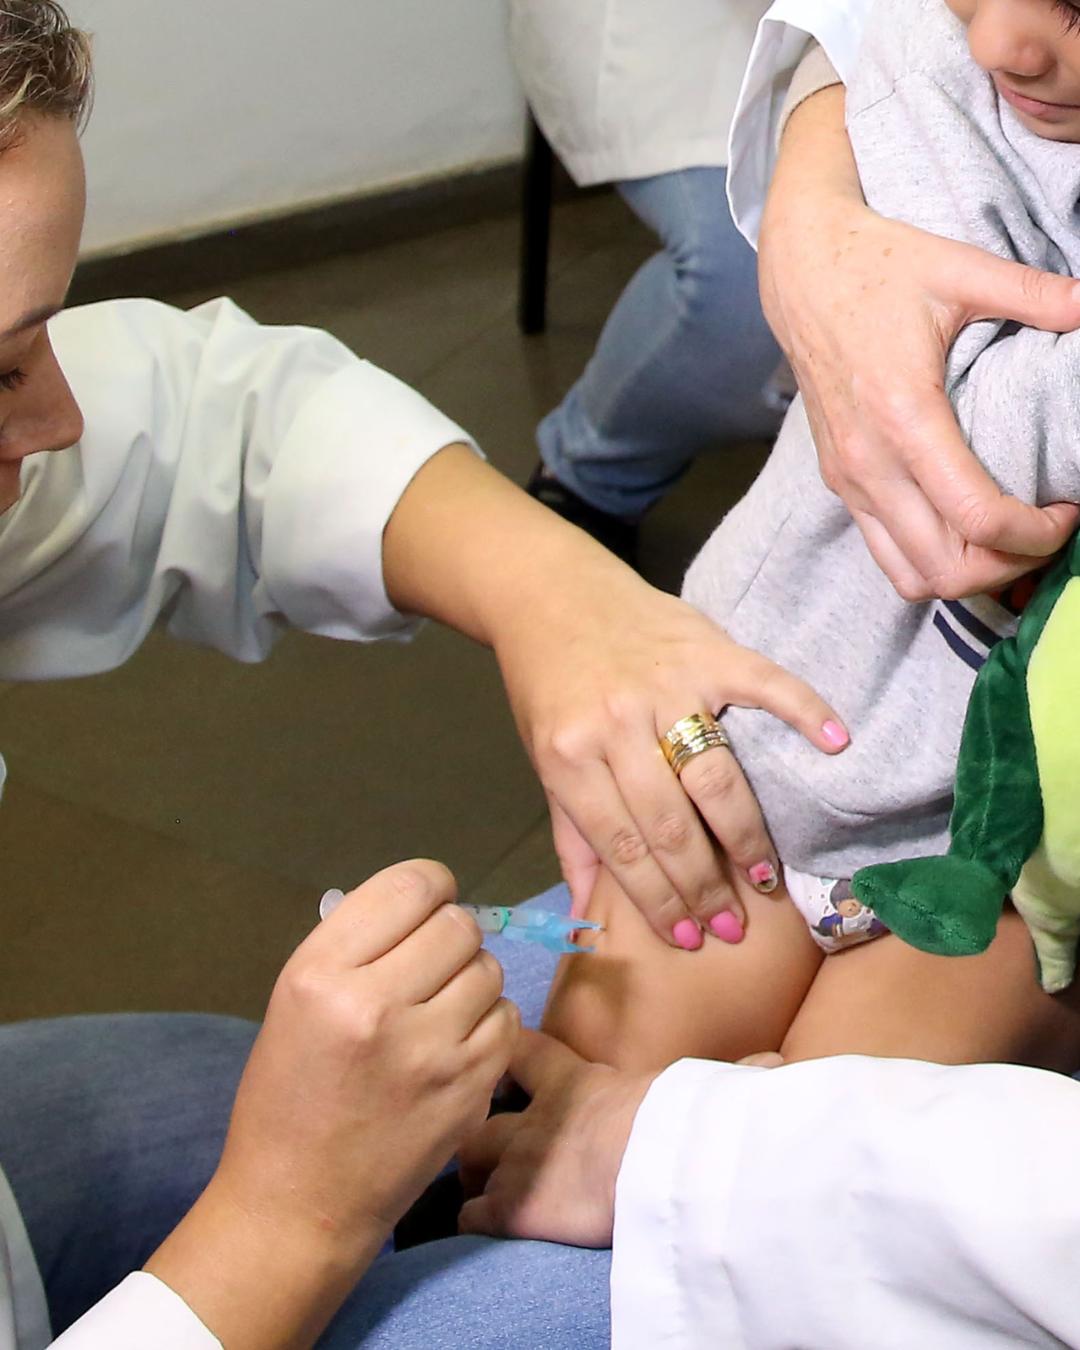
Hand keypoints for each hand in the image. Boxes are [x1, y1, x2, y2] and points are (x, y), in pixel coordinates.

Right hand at [147, 861, 518, 1347]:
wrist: (299, 1204)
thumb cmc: (288, 1096)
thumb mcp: (296, 1000)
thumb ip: (358, 945)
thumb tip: (424, 901)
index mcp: (322, 974)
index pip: (410, 885)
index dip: (430, 888)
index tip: (426, 907)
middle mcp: (377, 1004)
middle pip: (459, 924)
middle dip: (450, 936)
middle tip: (429, 966)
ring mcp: (430, 1050)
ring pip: (488, 968)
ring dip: (470, 979)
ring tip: (437, 1009)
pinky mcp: (469, 1088)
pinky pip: (507, 1019)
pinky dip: (488, 1022)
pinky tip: (456, 1044)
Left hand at [458, 1035, 783, 1246]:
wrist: (661, 1162)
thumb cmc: (685, 1120)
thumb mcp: (707, 1092)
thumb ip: (733, 1080)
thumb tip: (776, 1068)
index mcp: (580, 1081)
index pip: (528, 1050)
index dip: (509, 1049)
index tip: (499, 1052)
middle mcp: (539, 1116)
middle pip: (482, 1109)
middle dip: (474, 1122)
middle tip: (479, 1136)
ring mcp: (520, 1161)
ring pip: (467, 1158)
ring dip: (469, 1171)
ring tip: (476, 1186)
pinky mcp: (512, 1208)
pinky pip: (471, 1216)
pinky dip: (471, 1222)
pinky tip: (479, 1229)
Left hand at [495, 558, 848, 946]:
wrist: (550, 595)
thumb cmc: (548, 686)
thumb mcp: (544, 761)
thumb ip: (572, 836)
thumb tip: (588, 915)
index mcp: (569, 756)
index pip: (623, 847)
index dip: (659, 901)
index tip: (690, 939)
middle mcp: (617, 723)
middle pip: (673, 823)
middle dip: (705, 886)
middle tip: (734, 925)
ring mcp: (666, 684)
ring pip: (715, 775)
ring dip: (744, 835)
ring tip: (765, 879)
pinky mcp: (705, 649)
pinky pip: (764, 683)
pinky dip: (803, 709)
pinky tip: (835, 743)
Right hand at [759, 86, 1079, 601]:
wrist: (800, 272)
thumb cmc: (876, 268)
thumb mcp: (960, 270)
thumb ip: (1034, 293)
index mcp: (904, 416)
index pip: (976, 517)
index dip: (1035, 533)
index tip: (1067, 510)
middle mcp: (871, 463)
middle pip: (945, 569)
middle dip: (1007, 566)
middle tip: (1045, 531)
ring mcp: (850, 480)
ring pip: (912, 577)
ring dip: (967, 575)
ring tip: (1006, 541)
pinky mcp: (840, 482)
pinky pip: (887, 555)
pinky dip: (931, 562)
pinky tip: (964, 531)